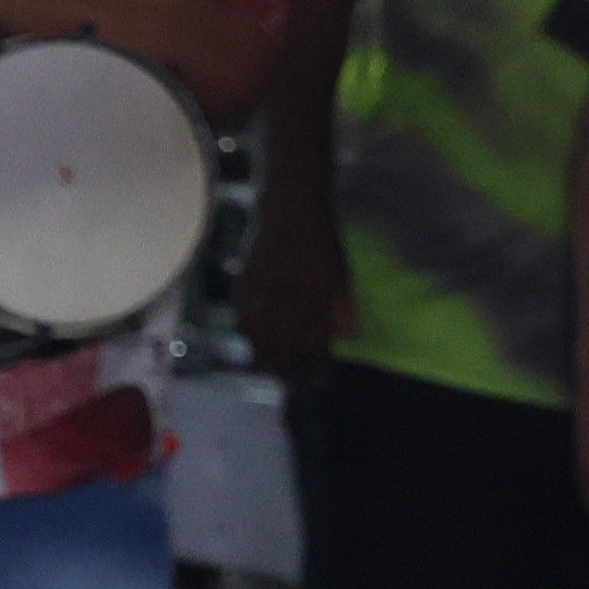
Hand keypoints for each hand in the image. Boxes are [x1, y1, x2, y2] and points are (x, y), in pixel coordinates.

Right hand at [236, 201, 345, 379]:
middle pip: (284, 350)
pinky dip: (246, 331)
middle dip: (287, 370)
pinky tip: (251, 336)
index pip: (317, 346)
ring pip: (259, 339)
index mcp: (318, 300)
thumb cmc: (322, 239)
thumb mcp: (342, 273)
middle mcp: (290, 302)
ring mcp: (265, 294)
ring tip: (268, 364)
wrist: (293, 207)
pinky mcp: (246, 284)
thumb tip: (346, 334)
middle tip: (289, 379)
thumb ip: (343, 305)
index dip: (318, 368)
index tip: (318, 381)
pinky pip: (242, 318)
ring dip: (264, 355)